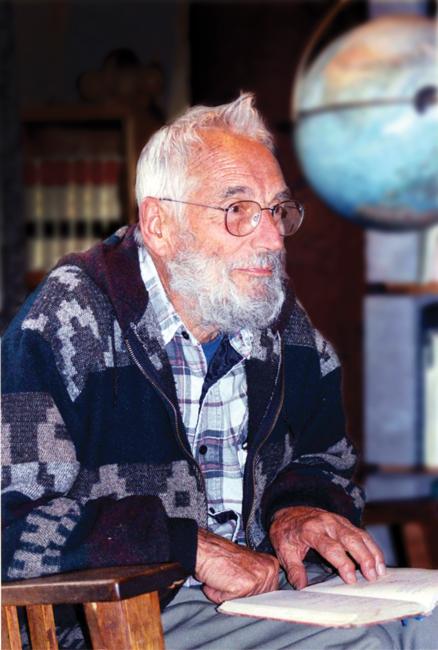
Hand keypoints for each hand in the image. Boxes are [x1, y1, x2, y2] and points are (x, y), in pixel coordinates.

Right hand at [195, 528, 278, 603]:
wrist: (206, 550)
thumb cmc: (222, 557)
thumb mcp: (247, 566)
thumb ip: (256, 582)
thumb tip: (258, 601)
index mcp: (271, 564)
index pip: (270, 592)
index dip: (253, 594)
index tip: (243, 588)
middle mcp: (269, 570)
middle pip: (261, 600)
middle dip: (245, 596)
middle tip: (231, 581)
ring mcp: (259, 578)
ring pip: (248, 603)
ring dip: (233, 597)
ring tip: (225, 580)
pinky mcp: (246, 586)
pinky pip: (235, 603)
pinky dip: (224, 597)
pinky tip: (220, 583)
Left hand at [269, 506, 385, 589]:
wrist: (290, 510)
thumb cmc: (287, 533)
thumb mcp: (284, 549)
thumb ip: (294, 568)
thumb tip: (301, 587)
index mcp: (310, 530)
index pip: (330, 547)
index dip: (343, 563)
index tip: (351, 579)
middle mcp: (327, 523)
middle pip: (350, 539)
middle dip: (363, 557)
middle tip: (372, 577)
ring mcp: (338, 521)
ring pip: (359, 535)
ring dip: (372, 552)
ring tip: (380, 572)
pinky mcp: (345, 522)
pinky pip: (362, 533)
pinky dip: (372, 547)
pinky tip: (378, 561)